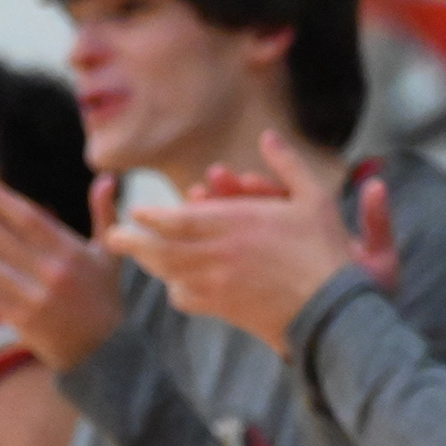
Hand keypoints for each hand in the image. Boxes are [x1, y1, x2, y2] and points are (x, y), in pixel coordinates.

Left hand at [0, 174, 126, 369]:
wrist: (105, 350)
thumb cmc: (104, 296)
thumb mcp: (110, 254)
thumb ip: (104, 214)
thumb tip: (106, 177)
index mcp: (71, 253)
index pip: (30, 219)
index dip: (0, 200)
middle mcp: (51, 274)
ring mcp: (33, 298)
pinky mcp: (20, 320)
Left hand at [106, 134, 365, 349]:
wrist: (331, 310)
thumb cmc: (326, 251)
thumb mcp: (316, 197)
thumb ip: (287, 164)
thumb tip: (268, 135)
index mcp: (234, 222)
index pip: (176, 218)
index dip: (151, 215)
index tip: (136, 211)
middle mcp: (216, 253)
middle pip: (158, 248)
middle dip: (132, 242)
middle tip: (113, 237)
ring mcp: (216, 283)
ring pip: (166, 273)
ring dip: (149, 264)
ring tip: (136, 256)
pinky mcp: (223, 309)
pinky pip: (186, 298)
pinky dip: (176, 290)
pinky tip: (177, 285)